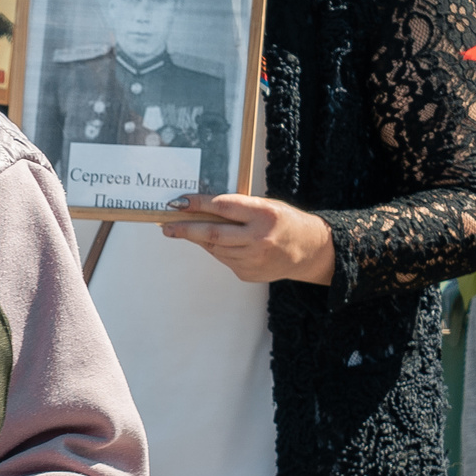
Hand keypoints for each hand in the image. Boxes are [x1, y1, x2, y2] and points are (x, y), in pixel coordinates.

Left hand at [161, 194, 337, 284]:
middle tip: (166, 226)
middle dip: (184, 229)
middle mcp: (258, 239)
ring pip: (214, 247)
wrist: (309, 251)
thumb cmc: (285, 222)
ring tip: (183, 230)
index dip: (197, 204)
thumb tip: (201, 208)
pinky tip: (216, 241)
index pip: (223, 206)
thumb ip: (238, 208)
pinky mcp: (247, 273)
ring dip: (197, 238)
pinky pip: (223, 258)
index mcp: (264, 215)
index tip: (179, 202)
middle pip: (212, 233)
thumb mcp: (266, 206)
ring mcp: (252, 259)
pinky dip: (215, 248)